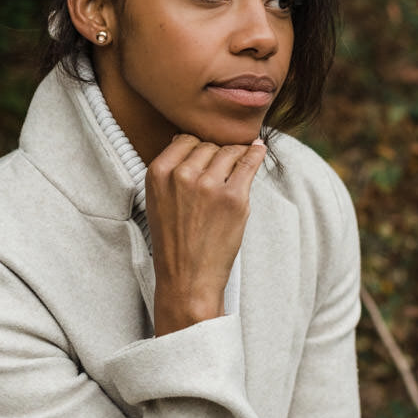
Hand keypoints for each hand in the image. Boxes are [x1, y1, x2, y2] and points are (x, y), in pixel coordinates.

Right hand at [146, 134, 266, 335]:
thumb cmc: (174, 242)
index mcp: (158, 172)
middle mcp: (181, 174)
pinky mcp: (234, 197)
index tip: (207, 160)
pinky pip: (249, 162)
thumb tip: (189, 138)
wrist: (187, 278)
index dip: (199, 149)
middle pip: (209, 145)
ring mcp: (209, 185)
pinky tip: (258, 150)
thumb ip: (170, 170)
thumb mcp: (158, 201)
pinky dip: (256, 154)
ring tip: (235, 173)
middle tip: (220, 177)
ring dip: (235, 159)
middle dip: (217, 156)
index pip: (186, 139)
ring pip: (229, 152)